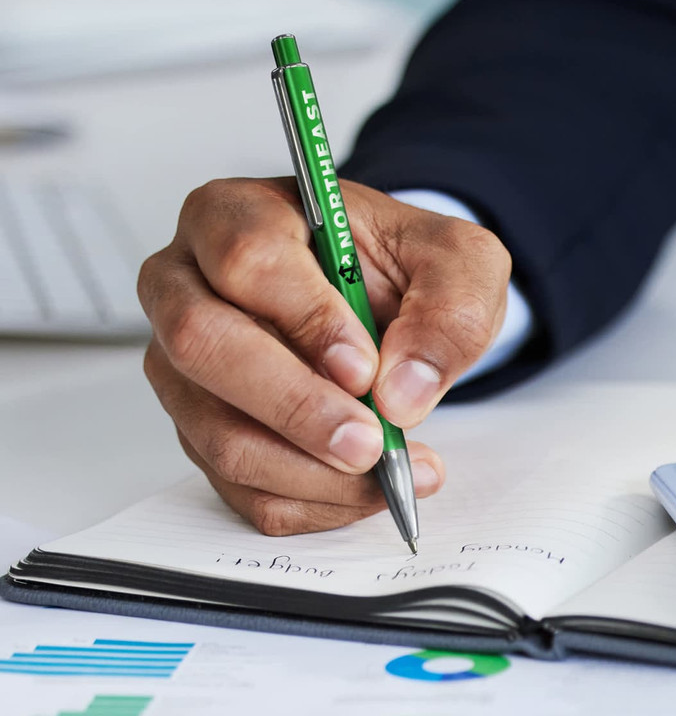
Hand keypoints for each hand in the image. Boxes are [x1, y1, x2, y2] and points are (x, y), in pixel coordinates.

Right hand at [138, 177, 510, 534]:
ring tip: (387, 469)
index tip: (366, 369)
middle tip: (370, 443)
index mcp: (235, 215)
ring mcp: (182, 364)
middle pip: (202, 345)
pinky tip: (359, 485)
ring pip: (216, 432)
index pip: (248, 260)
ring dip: (308, 469)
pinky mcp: (200, 424)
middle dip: (296, 408)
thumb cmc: (393, 266)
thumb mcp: (454, 260)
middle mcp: (187, 285)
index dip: (308, 320)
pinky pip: (235, 483)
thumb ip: (449, 306)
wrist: (373, 297)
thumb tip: (403, 391)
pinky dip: (305, 500)